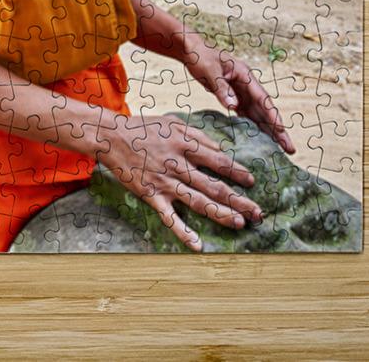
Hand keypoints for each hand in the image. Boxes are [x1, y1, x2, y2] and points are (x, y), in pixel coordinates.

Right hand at [96, 114, 261, 251]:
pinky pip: (169, 217)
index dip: (238, 172)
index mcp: (185, 145)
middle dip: (239, 200)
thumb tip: (220, 150)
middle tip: (259, 212)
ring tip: (240, 223)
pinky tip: (197, 246)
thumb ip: (197, 136)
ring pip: (198, 202)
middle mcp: (178, 166)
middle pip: (215, 186)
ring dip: (221, 214)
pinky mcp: (151, 196)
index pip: (219, 161)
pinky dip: (183, 233)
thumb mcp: (173, 122)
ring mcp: (165, 183)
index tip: (252, 181)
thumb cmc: (142, 128)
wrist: (110, 136)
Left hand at [184, 39, 294, 154]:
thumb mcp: (209, 71)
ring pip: (258, 116)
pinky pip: (245, 116)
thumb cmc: (201, 56)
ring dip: (268, 133)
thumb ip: (221, 88)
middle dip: (278, 130)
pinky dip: (252, 129)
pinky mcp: (233, 98)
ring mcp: (242, 92)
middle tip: (290, 149)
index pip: (262, 98)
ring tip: (281, 151)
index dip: (272, 115)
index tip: (281, 130)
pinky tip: (259, 142)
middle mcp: (247, 85)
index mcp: (245, 75)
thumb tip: (233, 106)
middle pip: (265, 111)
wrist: (192, 50)